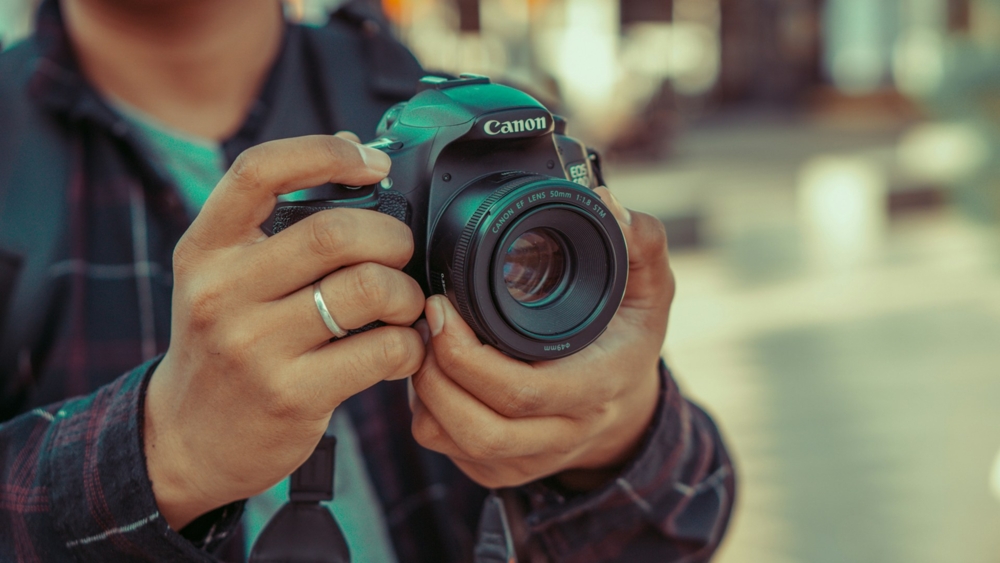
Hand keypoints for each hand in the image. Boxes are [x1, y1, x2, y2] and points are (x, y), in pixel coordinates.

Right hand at [144, 134, 425, 528]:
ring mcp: (254, 347)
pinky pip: (382, 350)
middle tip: (401, 254)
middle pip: (334, 233)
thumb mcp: (222, 275)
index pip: (260, 171)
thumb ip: (276, 219)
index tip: (374, 163)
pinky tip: (400, 350)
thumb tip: (351, 145)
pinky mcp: (291, 396)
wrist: (185, 438)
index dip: (326, 153)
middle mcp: (221, 292)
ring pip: (367, 289)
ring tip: (403, 306)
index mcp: (205, 249)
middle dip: (392, 237)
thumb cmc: (223, 343)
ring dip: (407, 294)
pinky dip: (410, 345)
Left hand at [410, 188, 673, 489]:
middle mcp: (563, 433)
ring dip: (424, 391)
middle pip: (478, 427)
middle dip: (434, 373)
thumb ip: (639, 243)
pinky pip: (444, 447)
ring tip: (425, 342)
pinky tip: (436, 371)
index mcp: (597, 388)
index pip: (524, 392)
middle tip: (424, 321)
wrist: (626, 409)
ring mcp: (529, 459)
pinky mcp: (499, 471)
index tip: (442, 307)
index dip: (470, 356)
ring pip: (452, 441)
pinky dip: (426, 408)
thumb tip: (608, 202)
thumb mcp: (650, 290)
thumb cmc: (627, 342)